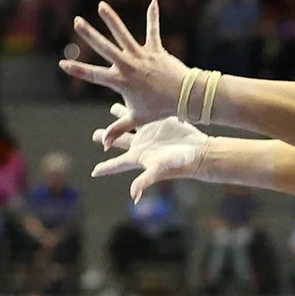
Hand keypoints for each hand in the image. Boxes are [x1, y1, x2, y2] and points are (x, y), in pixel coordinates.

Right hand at [62, 0, 187, 138]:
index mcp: (120, 81)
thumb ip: (119, 129)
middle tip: (77, 21)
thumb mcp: (137, 119)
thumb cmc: (160, 109)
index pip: (94, 75)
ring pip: (124, 35)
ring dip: (113, 19)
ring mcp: (141, 56)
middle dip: (90, 34)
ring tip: (102, 6)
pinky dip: (153, 17)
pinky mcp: (156, 50)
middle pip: (105, 48)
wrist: (185, 98)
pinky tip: (154, 1)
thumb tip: (104, 145)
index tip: (62, 63)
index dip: (77, 69)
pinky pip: (153, 31)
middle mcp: (128, 65)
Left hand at [92, 116, 208, 204]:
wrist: (200, 152)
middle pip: (119, 142)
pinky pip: (143, 113)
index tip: (94, 173)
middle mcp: (142, 145)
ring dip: (120, 118)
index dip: (105, 168)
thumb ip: (145, 181)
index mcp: (138, 157)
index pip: (117, 164)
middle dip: (106, 139)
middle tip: (95, 135)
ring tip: (113, 108)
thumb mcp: (160, 170)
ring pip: (129, 124)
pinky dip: (136, 108)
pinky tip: (133, 98)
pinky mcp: (159, 122)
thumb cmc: (180, 164)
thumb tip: (134, 197)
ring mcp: (150, 133)